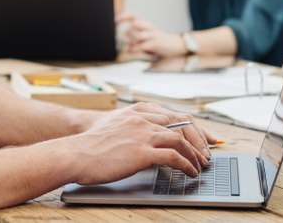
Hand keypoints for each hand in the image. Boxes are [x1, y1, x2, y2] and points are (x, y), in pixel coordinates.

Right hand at [66, 103, 218, 185]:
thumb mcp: (115, 126)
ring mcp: (142, 133)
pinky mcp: (141, 151)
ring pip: (180, 139)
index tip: (204, 137)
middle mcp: (142, 118)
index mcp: (137, 111)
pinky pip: (173, 156)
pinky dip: (186, 164)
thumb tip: (149, 139)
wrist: (75, 153)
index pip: (174, 114)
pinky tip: (189, 172)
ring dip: (194, 154)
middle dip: (199, 140)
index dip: (193, 126)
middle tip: (207, 154)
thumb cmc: (91, 145)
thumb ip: (134, 127)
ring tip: (199, 165)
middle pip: (182, 124)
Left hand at [115, 13, 186, 56]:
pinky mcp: (155, 43)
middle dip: (127, 31)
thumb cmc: (159, 40)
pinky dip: (135, 48)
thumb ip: (135, 35)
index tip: (115, 21)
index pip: (133, 15)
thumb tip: (122, 36)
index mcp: (145, 24)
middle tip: (123, 38)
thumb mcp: (147, 35)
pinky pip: (143, 44)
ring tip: (128, 45)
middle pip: (134, 23)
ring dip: (131, 40)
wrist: (175, 45)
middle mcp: (148, 27)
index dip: (123, 16)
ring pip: (138, 33)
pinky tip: (132, 50)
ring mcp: (152, 34)